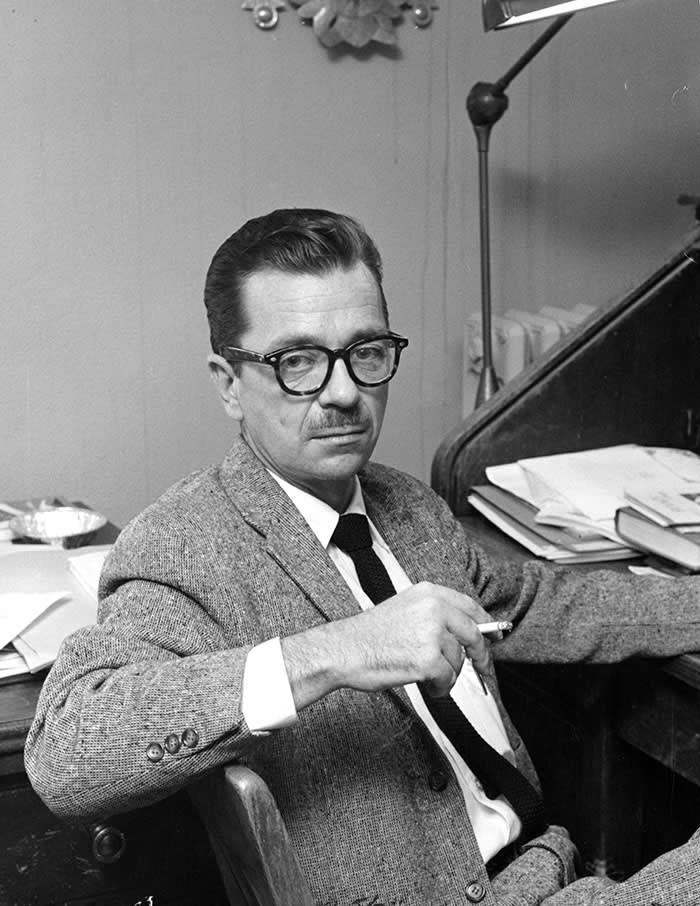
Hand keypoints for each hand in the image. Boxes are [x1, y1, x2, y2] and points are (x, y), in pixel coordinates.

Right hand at [281, 582, 492, 709]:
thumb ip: (434, 614)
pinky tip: (426, 685)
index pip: (470, 606)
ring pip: (458, 661)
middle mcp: (433, 609)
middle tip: (483, 669)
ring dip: (447, 674)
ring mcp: (431, 633)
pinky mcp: (428, 660)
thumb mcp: (404, 609)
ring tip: (425, 675)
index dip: (486, 623)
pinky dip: (440, 688)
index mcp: (428, 593)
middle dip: (480, 655)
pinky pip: (448, 679)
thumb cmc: (368, 635)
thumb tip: (464, 632)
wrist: (343, 650)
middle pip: (473, 634)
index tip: (495, 635)